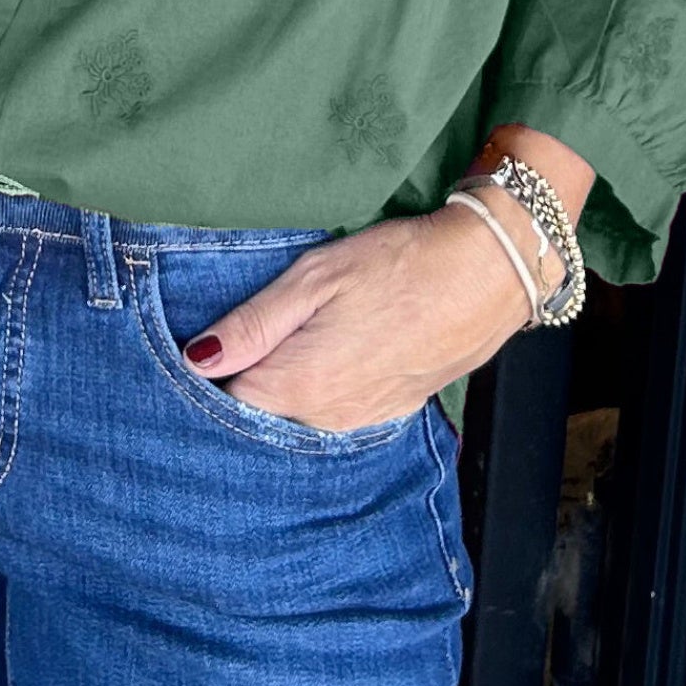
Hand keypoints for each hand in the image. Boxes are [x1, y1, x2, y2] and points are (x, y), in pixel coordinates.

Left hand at [178, 203, 539, 434]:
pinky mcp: (387, 412)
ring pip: (295, 415)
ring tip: (288, 339)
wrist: (489, 275)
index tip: (205, 339)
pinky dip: (318, 391)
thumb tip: (196, 359)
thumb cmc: (400, 265)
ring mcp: (359, 420)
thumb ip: (252, 324)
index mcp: (297, 384)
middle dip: (242, 379)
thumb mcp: (315, 278)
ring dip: (282, 385)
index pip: (223, 396)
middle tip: (242, 334)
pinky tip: (328, 355)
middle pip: (257, 411)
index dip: (210, 367)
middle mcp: (325, 417)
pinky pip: (332, 413)